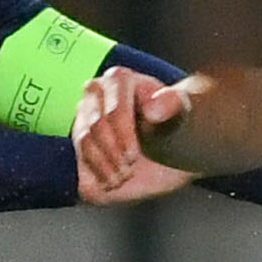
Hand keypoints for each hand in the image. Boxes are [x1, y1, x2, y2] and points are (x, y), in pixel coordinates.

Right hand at [72, 68, 195, 205]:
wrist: (172, 144)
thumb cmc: (175, 122)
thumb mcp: (182, 112)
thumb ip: (172, 104)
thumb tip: (152, 110)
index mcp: (118, 79)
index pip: (113, 111)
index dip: (123, 136)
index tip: (134, 155)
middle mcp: (94, 93)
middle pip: (94, 127)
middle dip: (113, 154)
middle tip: (130, 169)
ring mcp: (83, 117)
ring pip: (84, 144)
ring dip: (104, 166)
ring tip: (124, 176)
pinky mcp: (80, 144)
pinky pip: (79, 161)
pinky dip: (96, 177)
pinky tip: (113, 182)